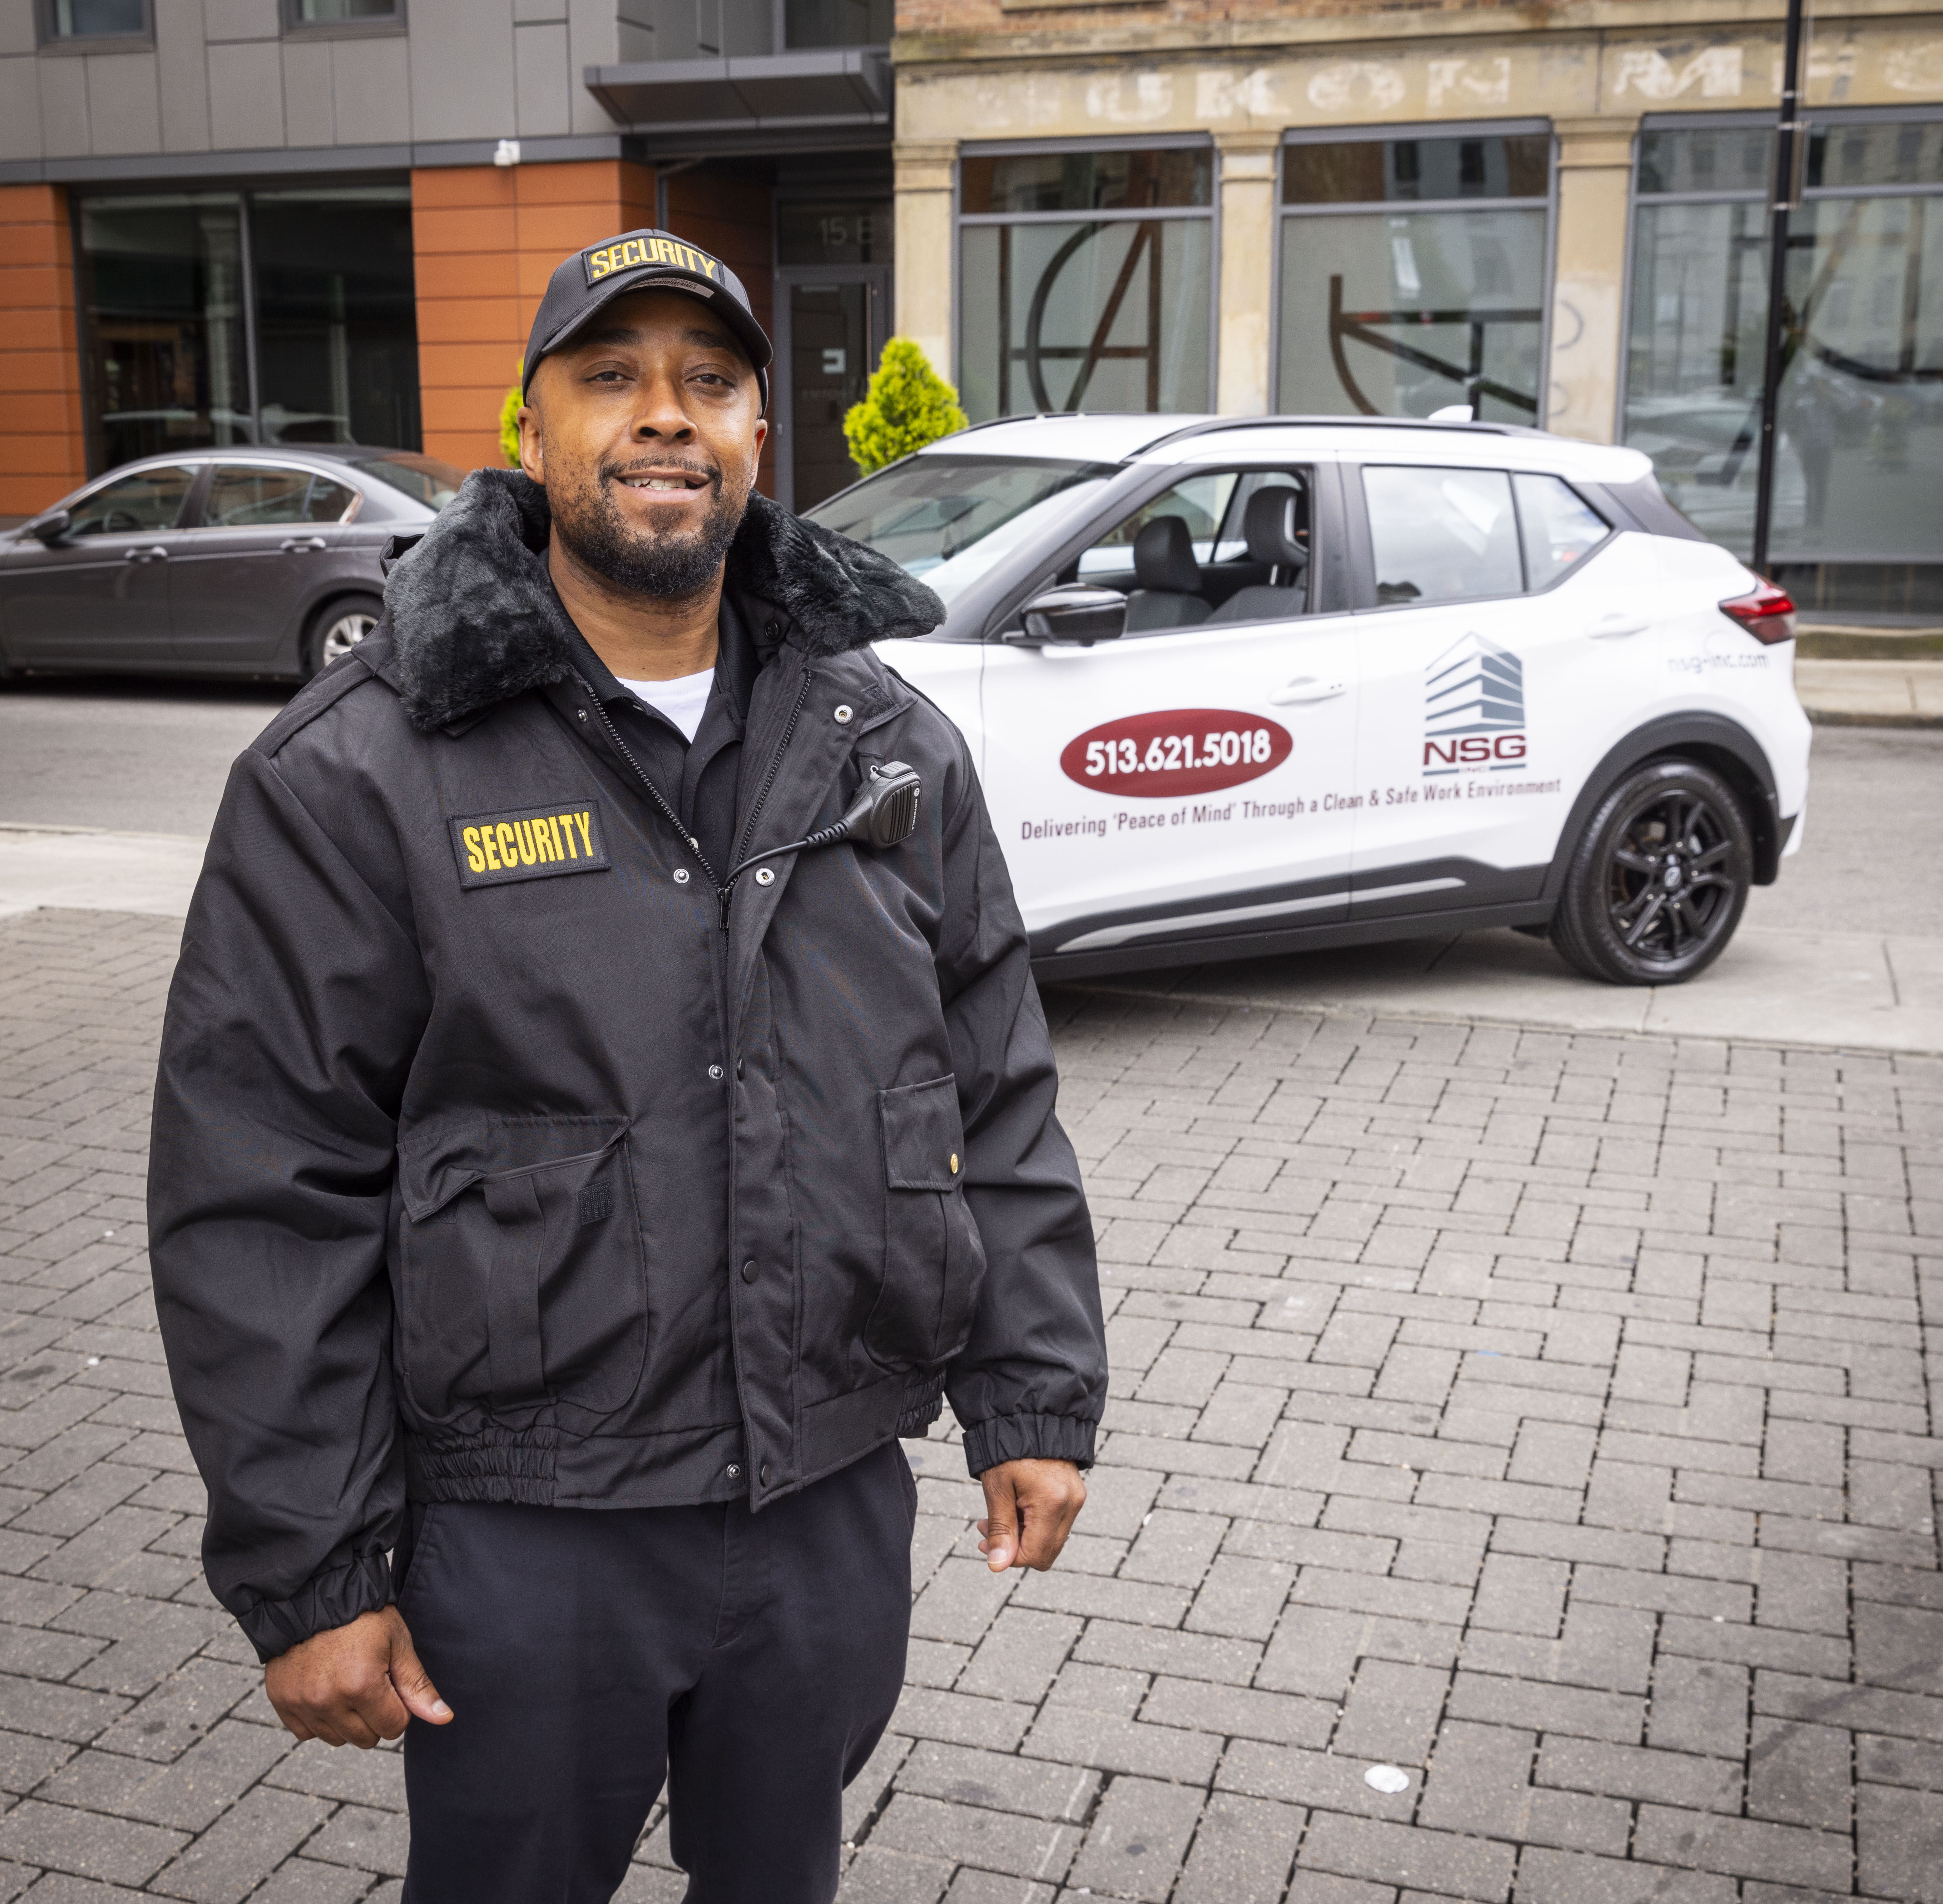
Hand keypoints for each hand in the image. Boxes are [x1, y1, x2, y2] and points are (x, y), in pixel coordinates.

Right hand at [265, 1605, 451, 1748]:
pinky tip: (325, 1689)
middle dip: (375, 1717)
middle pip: (365, 1739)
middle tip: (371, 1682)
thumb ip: (418, 1686)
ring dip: (347, 1720)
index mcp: (361, 1686)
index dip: (399, 1707)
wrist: (313, 1594)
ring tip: (346, 1682)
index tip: (392, 1683)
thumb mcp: (397, 1643)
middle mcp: (328, 1701)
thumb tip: (444, 1718)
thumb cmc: (362, 1615)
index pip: (393, 1727)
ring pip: (336, 1739)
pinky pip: (307, 1732)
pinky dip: (319, 1718)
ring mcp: (302, 1704)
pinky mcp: (282, 1702)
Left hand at [977, 1458, 1085, 1572]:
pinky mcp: (1075, 1494)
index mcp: (1053, 1502)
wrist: (1029, 1416)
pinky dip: (1035, 1523)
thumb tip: (998, 1565)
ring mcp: (1076, 1498)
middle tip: (986, 1529)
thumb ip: (1000, 1529)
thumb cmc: (1008, 1449)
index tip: (984, 1541)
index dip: (1009, 1557)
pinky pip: (1056, 1524)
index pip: (1035, 1554)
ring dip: (1023, 1536)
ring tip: (997, 1516)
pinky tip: (1015, 1507)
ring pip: (1051, 1540)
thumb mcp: (997, 1489)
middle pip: (1046, 1552)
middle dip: (1015, 1547)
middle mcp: (1071, 1503)